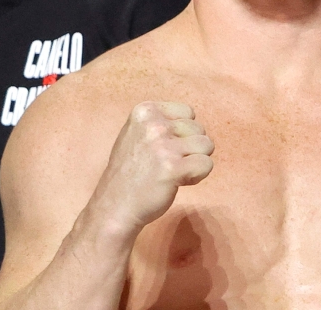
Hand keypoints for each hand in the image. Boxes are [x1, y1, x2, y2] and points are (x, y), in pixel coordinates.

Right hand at [91, 102, 214, 233]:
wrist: (113, 208)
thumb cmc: (131, 173)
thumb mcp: (137, 135)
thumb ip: (162, 123)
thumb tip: (193, 122)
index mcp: (145, 112)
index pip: (188, 113)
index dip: (182, 133)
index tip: (164, 148)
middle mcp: (153, 124)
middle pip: (200, 129)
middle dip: (190, 148)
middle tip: (166, 164)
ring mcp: (162, 145)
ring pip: (207, 145)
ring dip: (194, 161)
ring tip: (171, 172)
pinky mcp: (172, 167)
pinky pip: (206, 164)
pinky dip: (197, 176)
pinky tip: (176, 182)